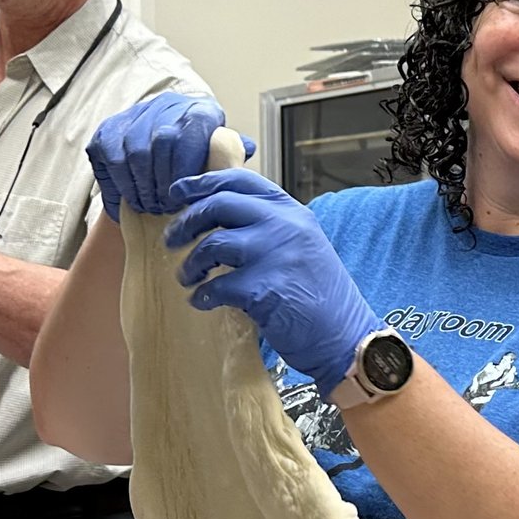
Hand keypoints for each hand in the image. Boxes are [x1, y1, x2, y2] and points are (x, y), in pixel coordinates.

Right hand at [86, 91, 248, 219]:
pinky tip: (133, 199)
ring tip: (151, 206)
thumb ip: (231, 155)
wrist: (164, 145)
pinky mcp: (107, 130)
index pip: (190, 132)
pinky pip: (111, 159)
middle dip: (163, 183)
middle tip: (167, 208)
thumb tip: (246, 148)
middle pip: (160, 143)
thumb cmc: (198, 158)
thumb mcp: (220, 157)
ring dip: (142, 187)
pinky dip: (122, 184)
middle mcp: (165, 106)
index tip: (185, 194)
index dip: (185, 168)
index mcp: (199, 110)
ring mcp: (133, 116)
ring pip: (134, 152)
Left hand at [163, 171, 379, 385]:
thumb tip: (216, 216)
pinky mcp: (265, 289)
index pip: (240, 181)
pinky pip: (217, 285)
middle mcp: (284, 226)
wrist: (346, 337)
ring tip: (187, 277)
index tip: (178, 192)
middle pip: (219, 205)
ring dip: (191, 263)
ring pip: (212, 244)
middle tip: (172, 239)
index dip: (203, 183)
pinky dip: (202, 294)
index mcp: (291, 212)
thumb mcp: (301, 246)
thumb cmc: (320, 297)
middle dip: (187, 221)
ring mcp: (276, 255)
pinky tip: (201, 301)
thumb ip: (268, 227)